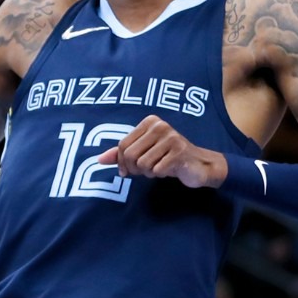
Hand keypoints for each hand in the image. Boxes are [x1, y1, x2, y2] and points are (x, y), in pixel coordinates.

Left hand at [97, 116, 225, 187]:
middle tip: (146, 170)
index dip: (122, 163)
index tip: (129, 170)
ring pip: (142, 164)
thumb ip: (121, 155)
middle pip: (130, 155)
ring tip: (159, 167)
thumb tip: (99, 160)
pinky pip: (156, 170)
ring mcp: (171, 137)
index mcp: (149, 122)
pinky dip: (160, 174)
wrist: (198, 166)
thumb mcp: (143, 153)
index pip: (122, 146)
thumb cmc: (167, 158)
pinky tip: (169, 170)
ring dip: (149, 172)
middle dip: (135, 169)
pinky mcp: (179, 152)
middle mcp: (160, 126)